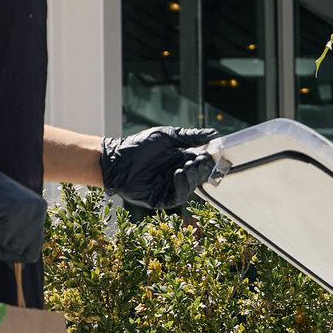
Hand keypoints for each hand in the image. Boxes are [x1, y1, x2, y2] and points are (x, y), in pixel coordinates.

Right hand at [0, 151, 47, 269]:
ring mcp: (27, 210)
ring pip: (15, 249)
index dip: (15, 257)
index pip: (35, 250)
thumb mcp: (6, 218)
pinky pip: (2, 241)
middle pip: (27, 254)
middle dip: (5, 252)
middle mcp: (38, 210)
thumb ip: (17, 236)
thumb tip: (21, 267)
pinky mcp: (13, 212)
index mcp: (39, 210)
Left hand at [99, 125, 218, 214]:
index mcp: (182, 159)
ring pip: (191, 186)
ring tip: (187, 165)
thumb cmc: (140, 145)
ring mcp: (171, 187)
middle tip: (197, 160)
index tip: (210, 154)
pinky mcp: (162, 199)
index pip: (202, 162)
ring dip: (192, 176)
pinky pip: (178, 196)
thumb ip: (191, 136)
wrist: (118, 159)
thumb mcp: (168, 136)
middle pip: (199, 175)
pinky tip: (179, 174)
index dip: (207, 159)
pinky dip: (182, 186)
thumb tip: (214, 133)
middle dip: (200, 168)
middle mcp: (178, 174)